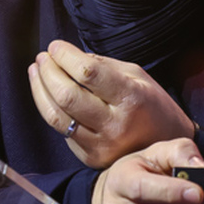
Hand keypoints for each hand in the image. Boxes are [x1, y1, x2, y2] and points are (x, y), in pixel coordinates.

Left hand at [28, 39, 195, 167]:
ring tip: (37, 71)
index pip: (88, 73)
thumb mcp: (137, 76)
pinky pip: (61, 130)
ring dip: (40, 89)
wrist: (167, 143)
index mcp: (131, 98)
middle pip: (67, 96)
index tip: (55, 46)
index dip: (65, 56)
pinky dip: (49, 108)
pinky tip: (46, 93)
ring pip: (56, 116)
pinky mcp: (91, 157)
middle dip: (48, 71)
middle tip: (43, 57)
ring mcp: (102, 145)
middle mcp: (115, 125)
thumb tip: (67, 56)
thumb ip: (102, 65)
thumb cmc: (151, 104)